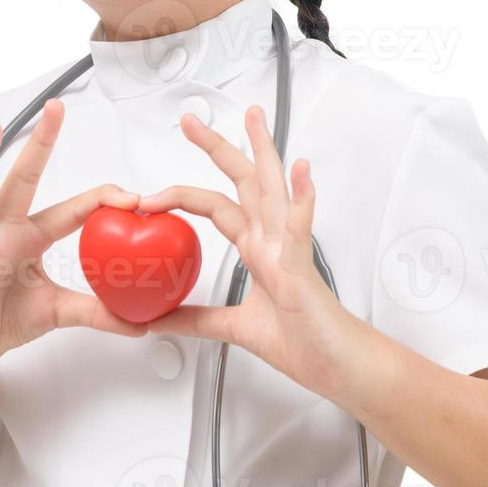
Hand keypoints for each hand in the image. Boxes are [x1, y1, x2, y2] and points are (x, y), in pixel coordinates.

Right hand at [0, 98, 149, 373]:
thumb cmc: (5, 318)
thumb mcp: (57, 312)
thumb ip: (96, 312)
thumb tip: (139, 324)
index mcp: (30, 237)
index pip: (71, 210)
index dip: (101, 200)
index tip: (133, 197)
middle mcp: (2, 232)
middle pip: (21, 180)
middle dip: (39, 144)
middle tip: (55, 107)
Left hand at [139, 105, 359, 398]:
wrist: (336, 366)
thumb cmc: (302, 341)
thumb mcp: (232, 328)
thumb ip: (196, 319)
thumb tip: (159, 319)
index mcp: (258, 249)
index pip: (215, 205)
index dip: (182, 193)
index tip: (151, 193)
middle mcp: (272, 240)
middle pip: (243, 181)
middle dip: (217, 147)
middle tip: (191, 120)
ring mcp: (289, 249)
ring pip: (273, 190)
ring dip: (264, 153)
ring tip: (254, 120)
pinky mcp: (303, 268)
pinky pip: (300, 229)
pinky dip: (301, 199)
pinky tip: (300, 172)